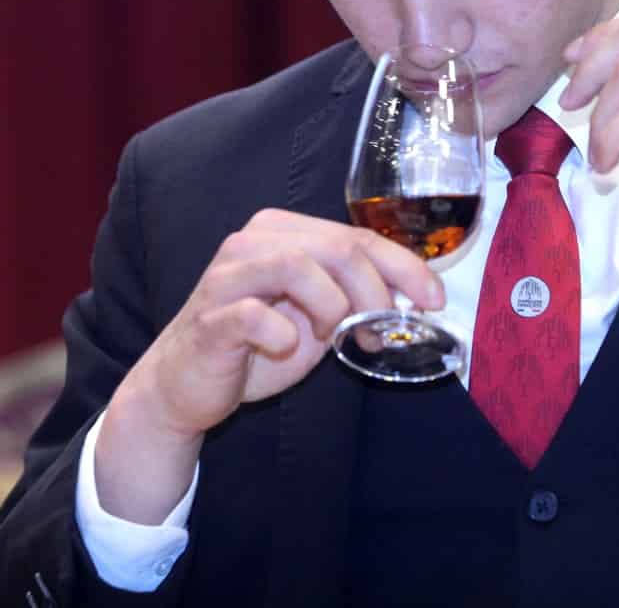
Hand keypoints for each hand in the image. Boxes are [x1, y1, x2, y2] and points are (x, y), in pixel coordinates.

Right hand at [95, 208, 441, 522]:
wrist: (185, 386)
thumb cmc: (254, 347)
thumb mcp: (315, 318)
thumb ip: (354, 298)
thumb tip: (409, 299)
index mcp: (283, 232)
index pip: (356, 236)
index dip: (403, 267)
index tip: (432, 300)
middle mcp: (253, 242)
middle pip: (337, 247)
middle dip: (375, 292)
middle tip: (382, 332)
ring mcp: (228, 276)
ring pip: (298, 266)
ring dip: (333, 308)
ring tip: (334, 337)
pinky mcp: (210, 317)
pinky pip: (255, 316)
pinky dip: (283, 335)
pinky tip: (287, 348)